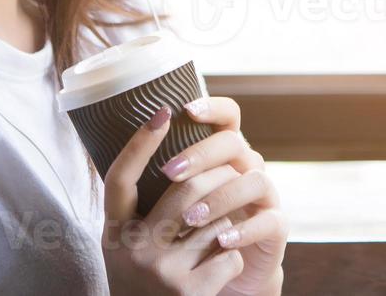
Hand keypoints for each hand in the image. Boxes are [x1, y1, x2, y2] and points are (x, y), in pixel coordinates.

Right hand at [101, 104, 246, 294]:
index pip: (120, 178)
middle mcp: (132, 250)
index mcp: (113, 233)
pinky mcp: (190, 292)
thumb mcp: (127, 247)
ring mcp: (161, 272)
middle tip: (231, 166)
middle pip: (184, 190)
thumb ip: (140, 212)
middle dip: (216, 175)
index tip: (162, 112)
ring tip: (217, 232)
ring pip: (215, 221)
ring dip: (226, 221)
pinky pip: (230, 252)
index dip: (139, 143)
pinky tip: (221, 266)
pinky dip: (233, 254)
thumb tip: (171, 154)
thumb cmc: (144, 281)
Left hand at [170, 96, 286, 295]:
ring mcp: (264, 195)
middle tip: (169, 172)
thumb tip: (109, 147)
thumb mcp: (165, 204)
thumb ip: (152, 176)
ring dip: (220, 197)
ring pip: (252, 179)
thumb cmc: (185, 237)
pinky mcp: (276, 226)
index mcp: (222, 153)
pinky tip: (223, 241)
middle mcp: (245, 166)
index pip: (228, 115)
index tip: (183, 109)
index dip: (212, 106)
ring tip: (191, 218)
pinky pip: (268, 220)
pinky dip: (245, 230)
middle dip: (199, 155)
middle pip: (232, 143)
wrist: (216, 280)